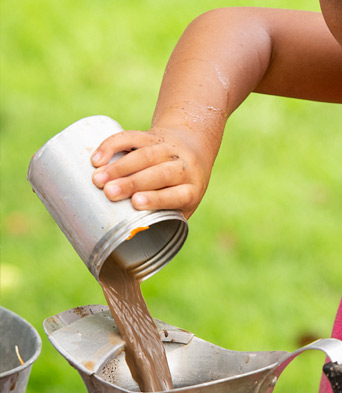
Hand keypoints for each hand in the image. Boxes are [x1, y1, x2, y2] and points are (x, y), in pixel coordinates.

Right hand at [90, 126, 213, 216]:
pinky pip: (132, 137)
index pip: (177, 194)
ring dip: (119, 166)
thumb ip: (163, 224)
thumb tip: (128, 257)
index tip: (136, 202)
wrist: (193, 146)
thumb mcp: (183, 205)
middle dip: (133, 182)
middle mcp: (183, 167)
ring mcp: (168, 149)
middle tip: (109, 192)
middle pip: (159, 173)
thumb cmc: (182, 188)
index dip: (157, 197)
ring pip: (144, 154)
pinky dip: (113, 145)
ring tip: (97, 179)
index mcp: (192, 189)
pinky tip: (97, 158)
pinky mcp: (152, 136)